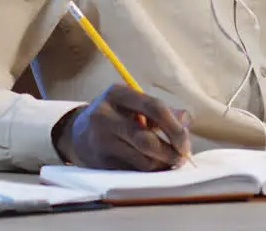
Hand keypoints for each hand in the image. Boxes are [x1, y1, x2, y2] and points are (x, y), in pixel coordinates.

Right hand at [53, 84, 192, 170]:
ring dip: (161, 165)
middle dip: (170, 152)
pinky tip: (152, 166)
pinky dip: (148, 172)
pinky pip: (133, 172)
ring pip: (142, 161)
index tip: (185, 143)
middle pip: (147, 140)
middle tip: (181, 158)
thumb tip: (186, 122)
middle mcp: (104, 116)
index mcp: (117, 94)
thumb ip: (164, 110)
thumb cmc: (118, 115)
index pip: (154, 107)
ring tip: (168, 161)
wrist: (79, 132)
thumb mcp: (135, 104)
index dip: (174, 127)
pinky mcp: (99, 162)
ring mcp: (100, 141)